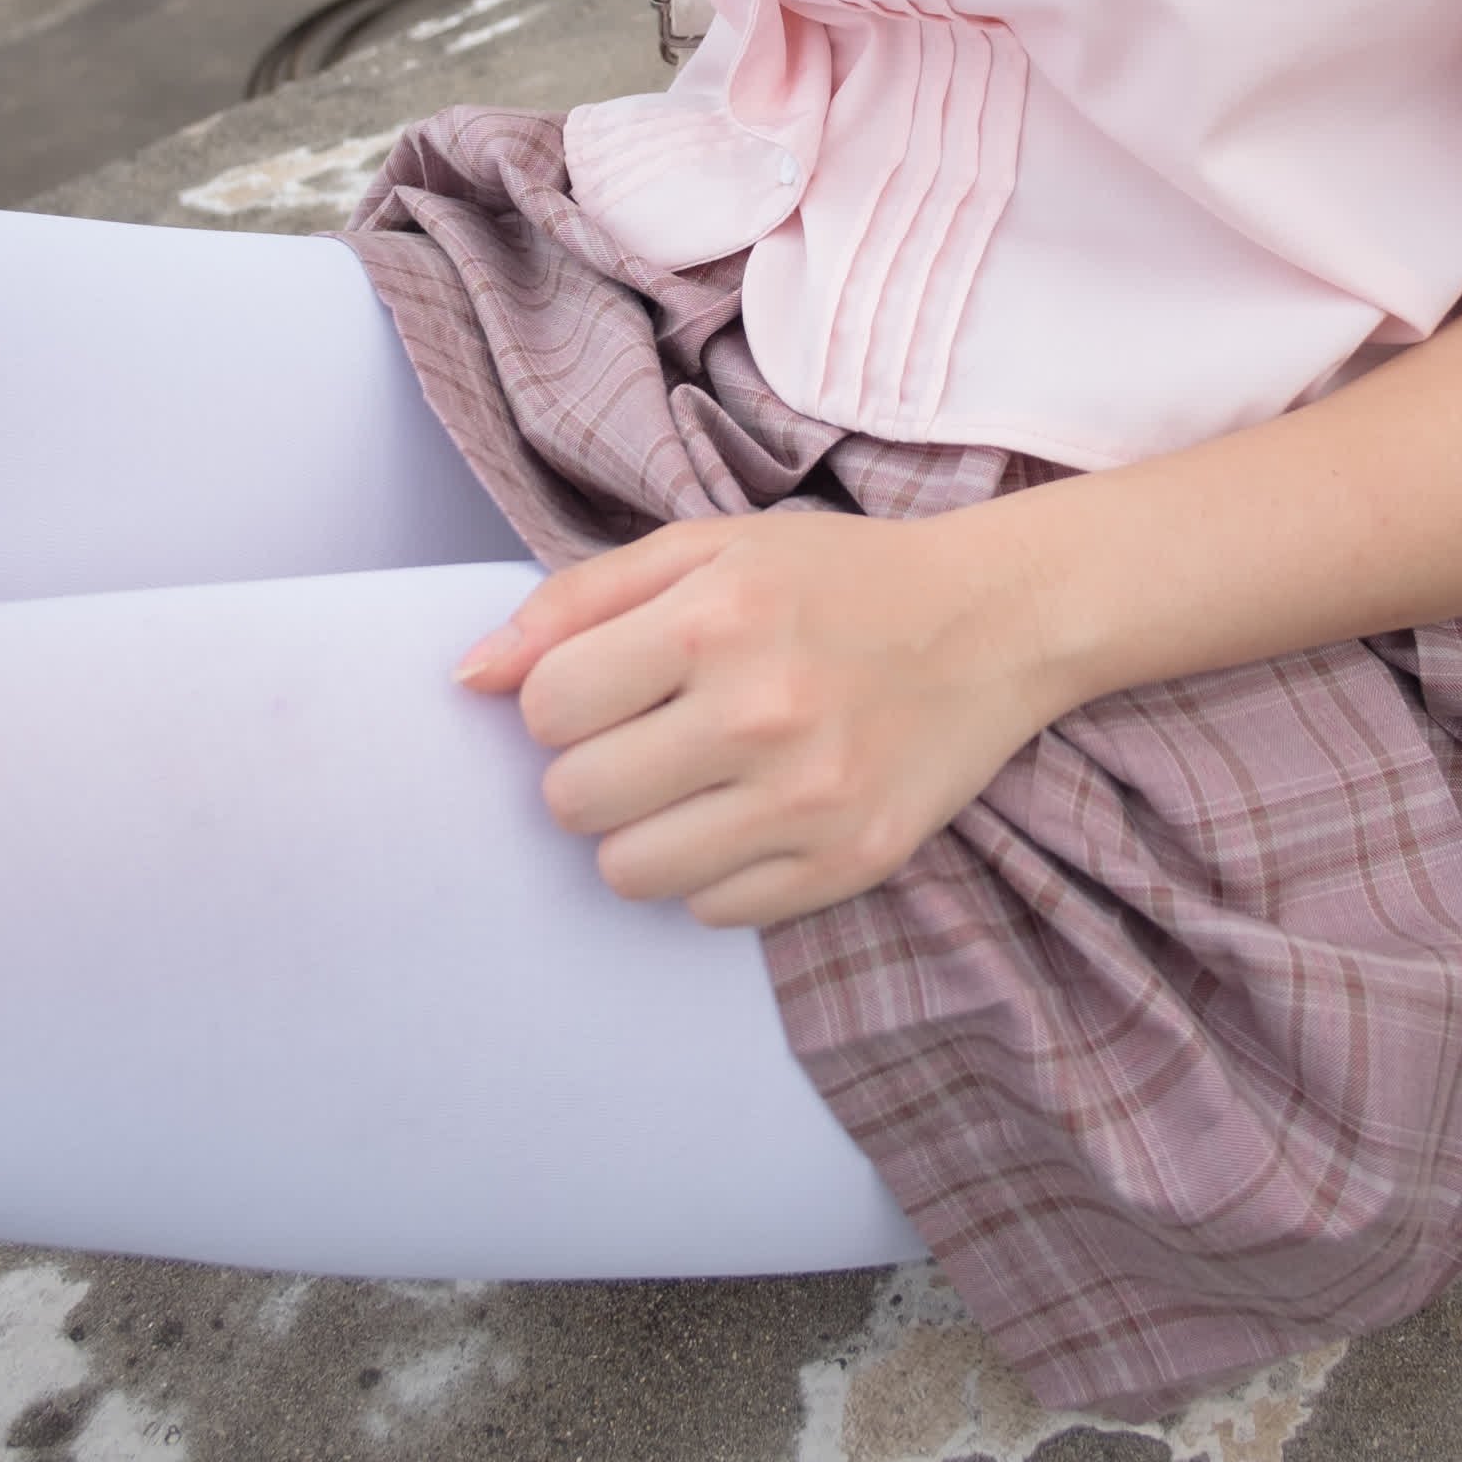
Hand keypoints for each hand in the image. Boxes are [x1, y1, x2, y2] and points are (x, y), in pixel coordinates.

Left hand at [449, 506, 1054, 928]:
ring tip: (693, 782)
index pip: (547, 706)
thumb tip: (467, 677)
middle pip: (575, 800)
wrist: (994, 620)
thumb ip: (576, 601)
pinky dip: (712, 871)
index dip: (561, 699)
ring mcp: (811, 801)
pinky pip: (710, 913)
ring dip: (642, 830)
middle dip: (591, 769)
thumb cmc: (835, 578)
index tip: (608, 684)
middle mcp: (762, 714)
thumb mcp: (706, 549)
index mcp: (717, 619)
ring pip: (630, 874)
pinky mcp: (851, 864)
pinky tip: (752, 812)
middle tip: (646, 738)